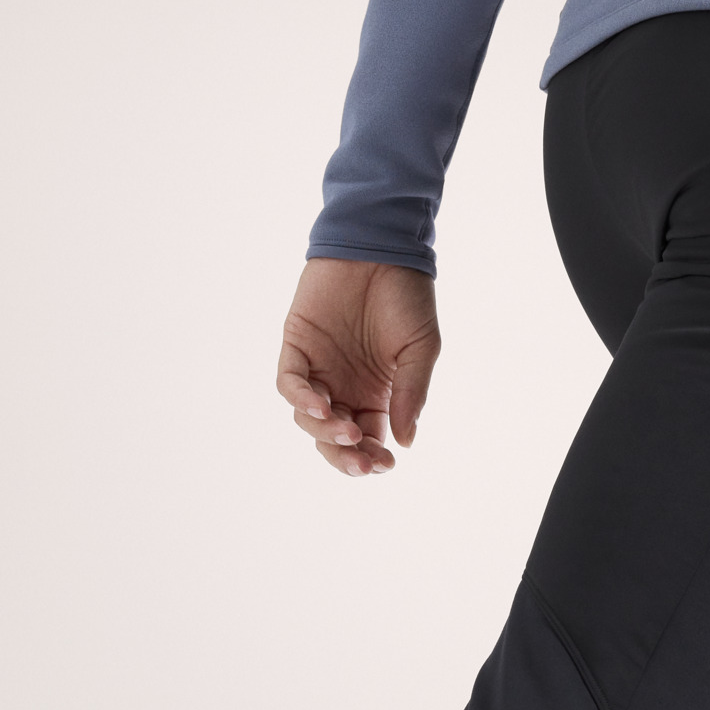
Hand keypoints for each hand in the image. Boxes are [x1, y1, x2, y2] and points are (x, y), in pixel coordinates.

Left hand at [276, 259, 440, 476]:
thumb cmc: (407, 297)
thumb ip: (410, 396)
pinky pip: (290, 383)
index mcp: (374, 393)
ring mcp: (318, 367)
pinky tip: (322, 407)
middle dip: (346, 456)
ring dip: (326, 431)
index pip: (367, 438)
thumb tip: (405, 442)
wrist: (381, 246)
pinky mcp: (296, 345)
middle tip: (362, 463)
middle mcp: (343, 386)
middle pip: (335, 437)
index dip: (372, 457)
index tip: (385, 463)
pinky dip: (301, 400)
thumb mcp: (420, 351)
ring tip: (347, 430)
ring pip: (309, 418)